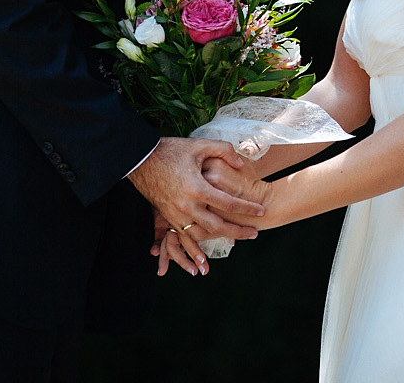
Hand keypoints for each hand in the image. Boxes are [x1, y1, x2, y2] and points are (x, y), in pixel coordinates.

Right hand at [129, 137, 263, 275]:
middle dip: (238, 232)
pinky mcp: (168, 217)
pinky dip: (194, 249)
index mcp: (197, 188)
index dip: (247, 208)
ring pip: (201, 235)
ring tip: (235, 241)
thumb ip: (224, 151)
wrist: (140, 160)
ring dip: (218, 241)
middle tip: (255, 234)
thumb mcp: (200, 145)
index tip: (262, 210)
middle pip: (218, 226)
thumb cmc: (171, 151)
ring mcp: (176, 214)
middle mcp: (187, 206)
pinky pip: (183, 237)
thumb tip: (240, 164)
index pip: (229, 203)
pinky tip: (202, 258)